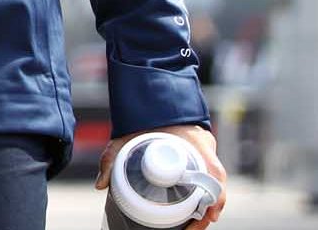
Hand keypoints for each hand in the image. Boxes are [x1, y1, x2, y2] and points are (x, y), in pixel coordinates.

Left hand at [96, 125, 227, 227]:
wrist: (152, 101)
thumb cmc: (141, 119)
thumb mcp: (125, 139)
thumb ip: (111, 157)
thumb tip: (100, 185)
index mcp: (196, 143)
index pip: (215, 174)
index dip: (215, 197)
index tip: (208, 216)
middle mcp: (206, 149)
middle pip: (216, 184)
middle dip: (208, 209)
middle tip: (192, 228)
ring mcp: (206, 153)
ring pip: (214, 183)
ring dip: (207, 205)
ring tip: (191, 226)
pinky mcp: (201, 157)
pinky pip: (208, 178)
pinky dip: (205, 195)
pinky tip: (196, 212)